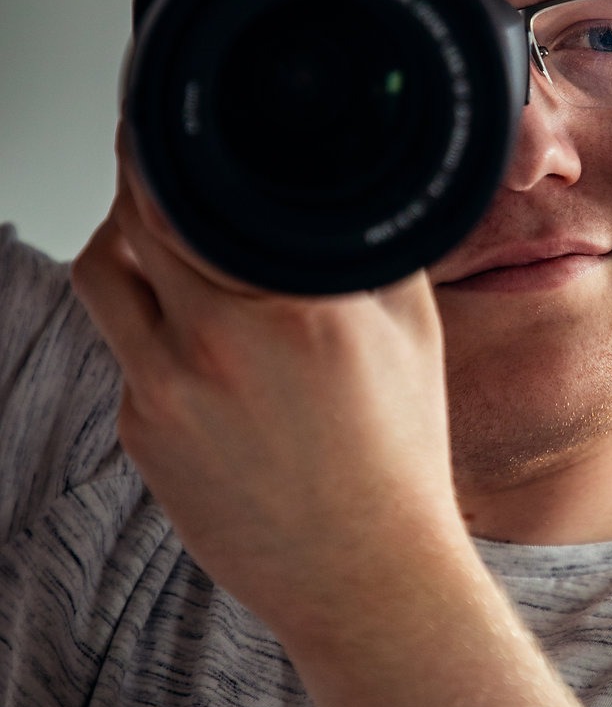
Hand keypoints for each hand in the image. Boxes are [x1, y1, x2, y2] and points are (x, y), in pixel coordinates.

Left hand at [70, 136, 464, 640]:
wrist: (367, 578)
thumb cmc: (398, 459)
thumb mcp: (414, 331)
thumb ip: (373, 245)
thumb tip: (349, 183)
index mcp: (292, 306)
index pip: (186, 193)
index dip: (162, 149)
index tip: (164, 128)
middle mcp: (215, 344)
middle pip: (128, 222)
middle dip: (140, 189)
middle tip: (165, 178)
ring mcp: (165, 394)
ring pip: (103, 278)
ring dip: (123, 247)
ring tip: (164, 247)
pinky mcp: (140, 437)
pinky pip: (125, 353)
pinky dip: (151, 330)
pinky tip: (200, 347)